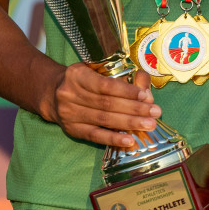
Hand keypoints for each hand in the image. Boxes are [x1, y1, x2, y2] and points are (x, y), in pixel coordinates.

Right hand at [39, 64, 161, 147]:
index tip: (145, 96)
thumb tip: (144, 84)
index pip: (104, 86)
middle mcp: (70, 94)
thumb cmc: (82, 79)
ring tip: (149, 124)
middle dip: (134, 109)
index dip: (126, 92)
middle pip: (107, 104)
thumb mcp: (95, 69)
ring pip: (103, 120)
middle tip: (155, 112)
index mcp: (77, 75)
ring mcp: (69, 114)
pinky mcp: (72, 129)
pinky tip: (129, 140)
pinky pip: (95, 135)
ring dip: (129, 124)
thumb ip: (119, 74)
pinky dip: (113, 139)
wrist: (52, 93)